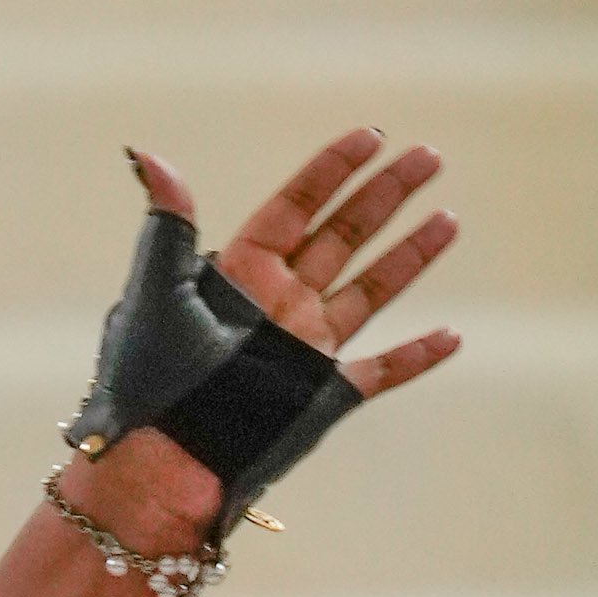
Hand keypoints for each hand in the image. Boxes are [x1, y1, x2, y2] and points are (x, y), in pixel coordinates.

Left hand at [132, 125, 462, 402]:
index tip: (372, 135)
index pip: (294, 208)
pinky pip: (381, 372)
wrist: (166, 461)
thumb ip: (167, 226)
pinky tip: (450, 336)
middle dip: (384, 196)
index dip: (331, 171)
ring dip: (410, 256)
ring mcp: (303, 350)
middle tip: (428, 157)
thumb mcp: (156, 292)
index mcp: (239, 275)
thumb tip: (147, 156)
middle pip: (342, 236)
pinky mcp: (322, 396)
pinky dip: (416, 357)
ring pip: (370, 291)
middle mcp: (276, 306)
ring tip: (448, 219)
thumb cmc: (150, 380)